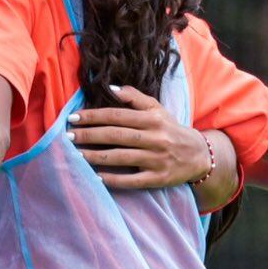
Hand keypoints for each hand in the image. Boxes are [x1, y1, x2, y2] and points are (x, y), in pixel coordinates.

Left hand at [70, 86, 212, 190]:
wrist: (200, 155)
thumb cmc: (171, 130)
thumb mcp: (157, 110)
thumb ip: (134, 98)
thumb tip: (110, 88)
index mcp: (152, 119)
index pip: (118, 116)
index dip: (94, 116)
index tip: (73, 117)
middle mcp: (155, 138)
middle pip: (116, 135)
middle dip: (90, 135)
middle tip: (68, 136)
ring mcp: (157, 159)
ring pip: (121, 157)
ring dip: (96, 156)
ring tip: (75, 155)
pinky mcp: (158, 178)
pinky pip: (133, 180)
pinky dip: (114, 179)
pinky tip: (96, 177)